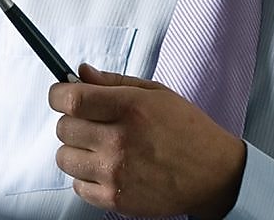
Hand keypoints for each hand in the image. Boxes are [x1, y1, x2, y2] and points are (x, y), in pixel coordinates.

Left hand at [48, 64, 246, 218]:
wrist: (214, 174)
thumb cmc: (187, 130)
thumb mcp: (156, 94)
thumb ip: (114, 82)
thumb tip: (81, 73)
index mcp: (130, 108)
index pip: (71, 99)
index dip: (59, 94)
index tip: (62, 95)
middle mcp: (119, 140)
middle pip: (63, 128)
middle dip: (72, 121)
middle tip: (91, 123)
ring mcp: (116, 173)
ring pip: (64, 158)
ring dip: (76, 150)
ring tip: (99, 148)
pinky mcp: (116, 199)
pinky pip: (77, 186)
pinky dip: (86, 178)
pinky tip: (107, 169)